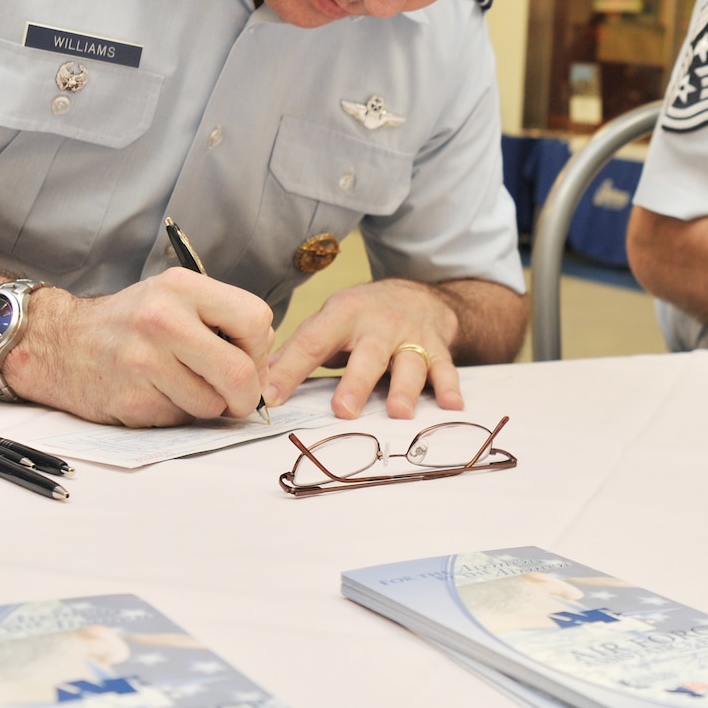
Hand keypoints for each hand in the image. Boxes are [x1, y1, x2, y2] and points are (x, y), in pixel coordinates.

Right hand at [5, 270, 273, 425]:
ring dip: (208, 406)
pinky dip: (178, 415)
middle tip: (237, 397)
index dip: (259, 348)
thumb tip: (267, 364)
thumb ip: (221, 320)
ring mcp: (144, 362)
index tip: (245, 357)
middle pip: (240, 373)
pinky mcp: (131, 400)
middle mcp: (162, 320)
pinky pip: (181, 421)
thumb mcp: (173, 298)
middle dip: (246, 394)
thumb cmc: (128, 324)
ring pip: (212, 405)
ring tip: (181, 387)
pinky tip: (156, 395)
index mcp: (181, 287)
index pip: (256, 320)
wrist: (57, 343)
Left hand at [266, 278, 463, 419]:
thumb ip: (298, 350)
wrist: (417, 295)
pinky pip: (446, 369)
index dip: (290, 369)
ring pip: (410, 363)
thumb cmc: (362, 316)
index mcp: (343, 316)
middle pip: (367, 355)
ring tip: (399, 412)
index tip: (270, 396)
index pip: (312, 343)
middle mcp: (379, 325)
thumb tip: (255, 379)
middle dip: (356, 383)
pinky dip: (450, 388)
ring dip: (405, 388)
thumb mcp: (328, 321)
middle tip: (343, 410)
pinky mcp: (438, 348)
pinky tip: (452, 406)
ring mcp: (411, 337)